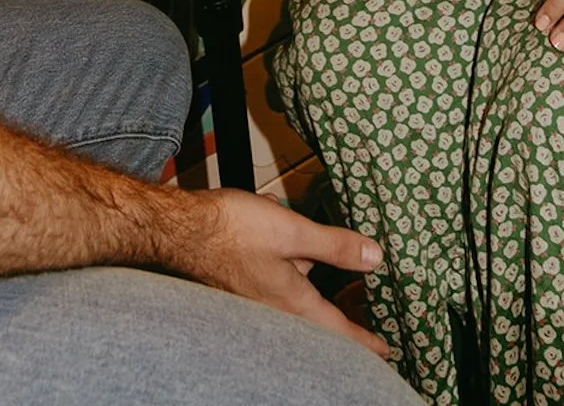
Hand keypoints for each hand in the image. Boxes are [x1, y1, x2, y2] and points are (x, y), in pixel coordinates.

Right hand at [179, 188, 388, 357]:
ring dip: (302, 263)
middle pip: (314, 312)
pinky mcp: (239, 280)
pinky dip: (279, 250)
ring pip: (291, 284)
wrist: (180, 230)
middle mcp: (273, 307)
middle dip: (333, 307)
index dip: (365, 340)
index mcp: (292, 302)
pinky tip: (271, 215)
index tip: (383, 350)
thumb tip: (373, 257)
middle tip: (356, 311)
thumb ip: (334, 246)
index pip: (338, 330)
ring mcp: (254, 295)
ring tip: (306, 237)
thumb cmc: (231, 232)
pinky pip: (271, 269)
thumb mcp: (292, 232)